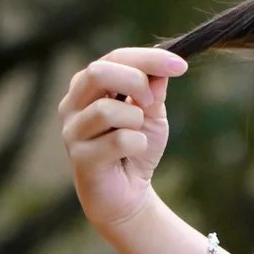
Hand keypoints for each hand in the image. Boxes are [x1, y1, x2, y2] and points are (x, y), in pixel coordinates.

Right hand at [60, 45, 185, 242]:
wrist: (127, 196)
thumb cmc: (135, 149)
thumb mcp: (151, 116)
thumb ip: (154, 91)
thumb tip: (161, 71)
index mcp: (88, 85)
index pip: (114, 57)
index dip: (148, 58)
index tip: (181, 66)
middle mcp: (72, 103)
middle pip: (98, 72)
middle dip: (135, 82)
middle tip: (152, 104)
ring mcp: (72, 131)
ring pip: (108, 110)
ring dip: (136, 121)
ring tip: (139, 136)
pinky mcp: (80, 157)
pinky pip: (118, 140)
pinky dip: (138, 145)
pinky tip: (134, 154)